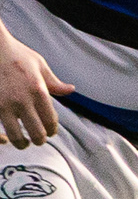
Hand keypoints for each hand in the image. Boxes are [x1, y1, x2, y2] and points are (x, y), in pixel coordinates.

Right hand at [0, 31, 68, 147]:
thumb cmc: (16, 55)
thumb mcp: (39, 65)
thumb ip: (54, 82)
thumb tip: (71, 90)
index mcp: (38, 91)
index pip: (50, 120)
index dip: (52, 130)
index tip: (51, 132)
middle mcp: (22, 100)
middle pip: (37, 133)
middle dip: (40, 139)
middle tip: (39, 140)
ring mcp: (4, 105)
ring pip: (16, 136)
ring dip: (22, 143)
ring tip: (23, 143)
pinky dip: (2, 139)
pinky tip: (5, 139)